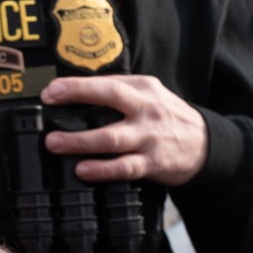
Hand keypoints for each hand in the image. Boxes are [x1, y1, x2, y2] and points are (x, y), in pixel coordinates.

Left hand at [42, 74, 207, 184]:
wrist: (204, 144)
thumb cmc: (166, 118)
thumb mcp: (150, 95)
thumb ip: (119, 93)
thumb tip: (75, 95)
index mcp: (143, 88)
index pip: (107, 82)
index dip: (76, 86)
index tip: (50, 92)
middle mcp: (147, 109)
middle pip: (111, 99)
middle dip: (77, 100)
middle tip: (48, 108)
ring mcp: (151, 137)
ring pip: (112, 138)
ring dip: (80, 141)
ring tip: (55, 143)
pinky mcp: (154, 162)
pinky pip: (125, 167)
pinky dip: (102, 169)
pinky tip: (83, 170)